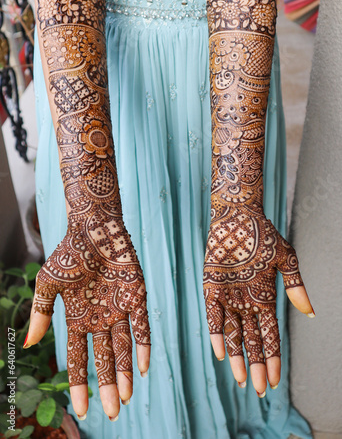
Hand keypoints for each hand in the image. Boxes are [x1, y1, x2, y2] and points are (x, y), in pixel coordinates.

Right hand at [24, 211, 149, 420]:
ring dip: (126, 372)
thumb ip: (40, 313)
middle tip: (114, 413)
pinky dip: (142, 346)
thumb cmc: (69, 254)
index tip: (80, 411)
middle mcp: (100, 319)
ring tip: (128, 397)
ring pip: (124, 348)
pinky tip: (143, 367)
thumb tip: (29, 344)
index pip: (78, 359)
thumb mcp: (48, 285)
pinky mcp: (136, 296)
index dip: (79, 385)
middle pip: (104, 359)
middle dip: (108, 386)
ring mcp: (119, 309)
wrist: (94, 228)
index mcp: (77, 319)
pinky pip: (141, 326)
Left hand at [203, 208, 312, 395]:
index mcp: (264, 298)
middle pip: (252, 341)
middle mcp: (246, 302)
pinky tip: (220, 352)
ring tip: (242, 380)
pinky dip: (217, 333)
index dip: (273, 358)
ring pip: (233, 334)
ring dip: (237, 357)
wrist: (239, 215)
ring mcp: (228, 296)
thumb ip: (296, 286)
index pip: (270, 335)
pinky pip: (213, 315)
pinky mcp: (211, 287)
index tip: (276, 380)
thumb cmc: (263, 235)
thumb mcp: (286, 260)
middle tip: (260, 390)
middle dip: (257, 365)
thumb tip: (311, 313)